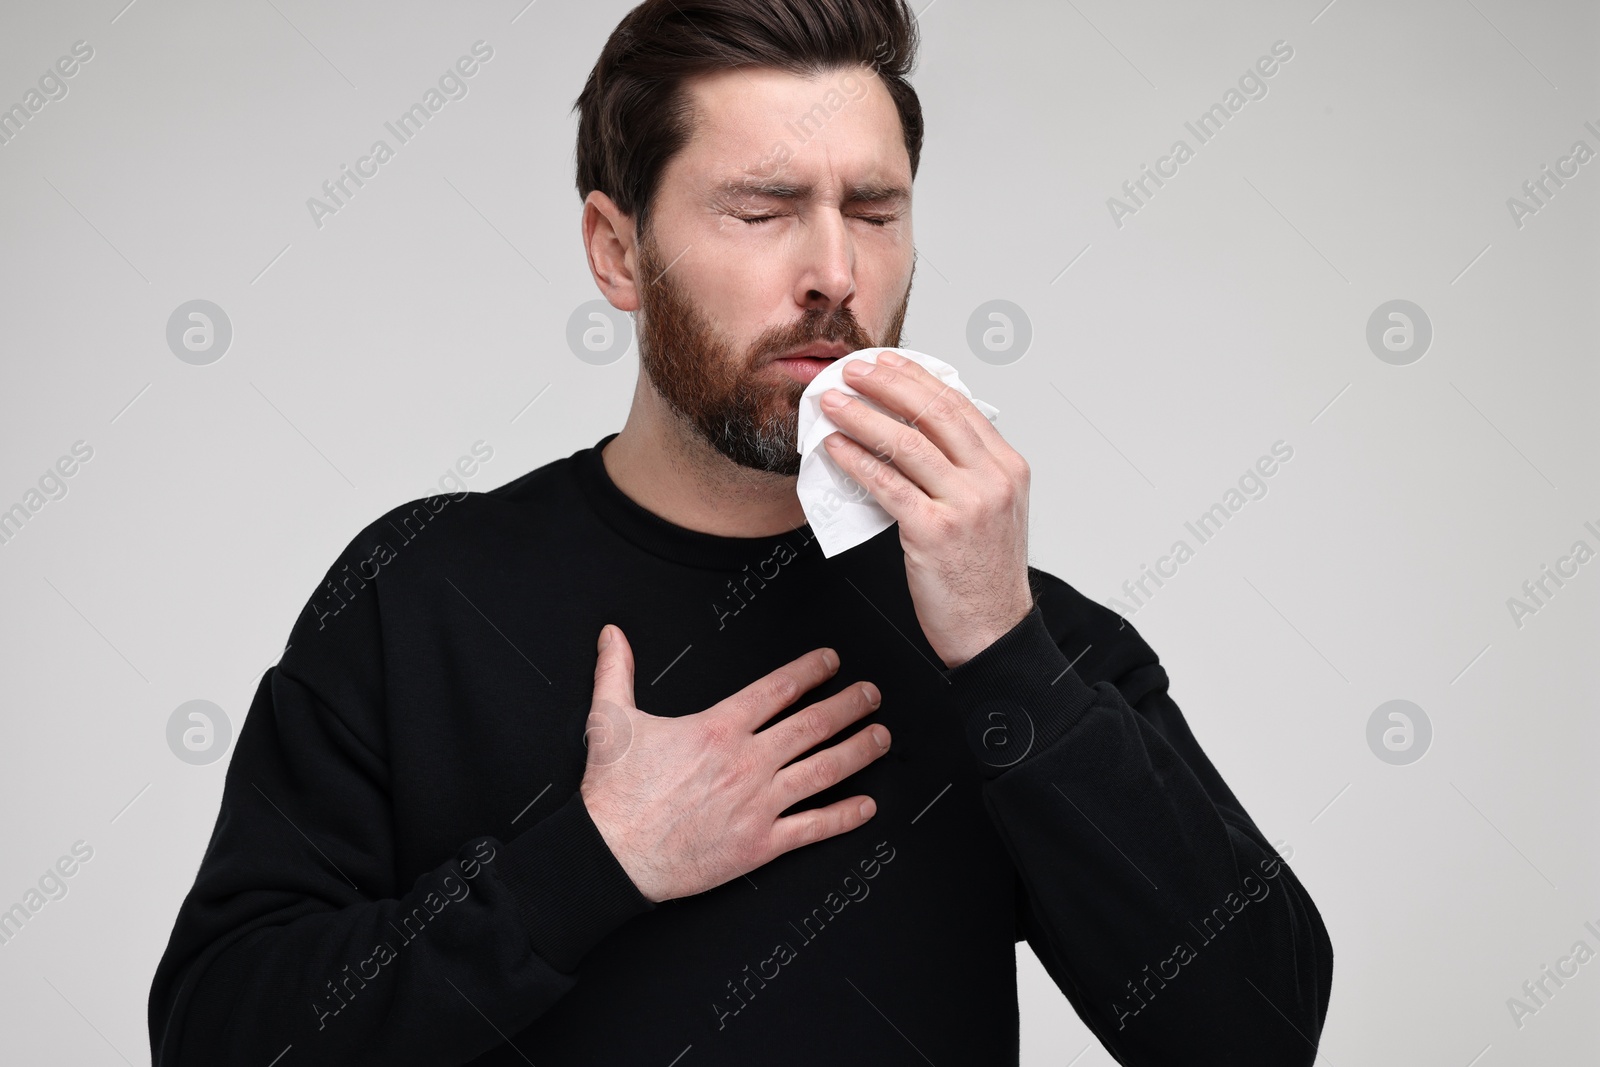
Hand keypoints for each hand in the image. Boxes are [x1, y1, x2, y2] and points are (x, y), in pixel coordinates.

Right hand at [578, 624, 889, 902]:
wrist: (610, 854)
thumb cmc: (613, 793)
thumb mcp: (610, 720)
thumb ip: (616, 671)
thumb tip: (612, 635)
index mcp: (717, 728)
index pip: (777, 690)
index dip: (810, 671)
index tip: (831, 662)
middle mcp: (746, 762)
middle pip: (813, 725)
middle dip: (849, 705)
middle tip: (871, 694)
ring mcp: (758, 804)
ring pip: (824, 770)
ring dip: (859, 751)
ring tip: (882, 737)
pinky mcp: (760, 844)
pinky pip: (813, 827)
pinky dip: (845, 816)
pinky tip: (867, 806)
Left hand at [820, 351, 1033, 667]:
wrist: (993, 632)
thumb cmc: (985, 576)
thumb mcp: (991, 511)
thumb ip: (964, 471)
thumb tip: (913, 435)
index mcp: (1008, 467)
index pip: (957, 404)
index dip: (915, 377)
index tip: (885, 363)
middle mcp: (992, 479)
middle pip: (931, 412)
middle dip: (885, 384)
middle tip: (851, 371)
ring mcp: (965, 504)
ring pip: (905, 442)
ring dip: (860, 416)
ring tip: (831, 404)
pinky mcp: (934, 531)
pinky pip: (886, 484)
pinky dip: (855, 460)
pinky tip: (834, 449)